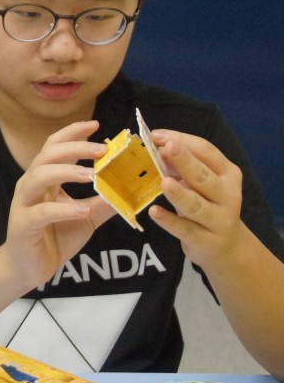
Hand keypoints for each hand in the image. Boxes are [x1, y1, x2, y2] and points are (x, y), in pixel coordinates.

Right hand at [4, 121, 115, 287]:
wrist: (27, 268)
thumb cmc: (53, 238)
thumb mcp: (86, 217)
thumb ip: (103, 202)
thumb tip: (132, 188)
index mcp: (44, 179)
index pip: (55, 146)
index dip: (73, 133)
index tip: (95, 125)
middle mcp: (31, 185)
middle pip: (48, 155)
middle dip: (75, 148)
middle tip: (102, 149)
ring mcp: (24, 204)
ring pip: (39, 176)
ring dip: (66, 172)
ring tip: (91, 175)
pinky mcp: (23, 225)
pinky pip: (42, 212)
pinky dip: (63, 209)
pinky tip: (82, 210)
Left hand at [146, 129, 244, 268]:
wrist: (227, 246)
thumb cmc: (208, 205)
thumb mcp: (199, 184)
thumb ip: (181, 168)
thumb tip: (158, 149)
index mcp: (228, 173)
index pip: (206, 152)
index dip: (183, 141)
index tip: (157, 135)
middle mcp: (228, 194)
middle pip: (204, 176)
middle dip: (185, 161)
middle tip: (166, 148)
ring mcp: (219, 219)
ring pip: (197, 204)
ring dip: (180, 193)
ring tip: (164, 182)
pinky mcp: (206, 240)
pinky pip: (185, 229)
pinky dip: (169, 220)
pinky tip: (154, 212)